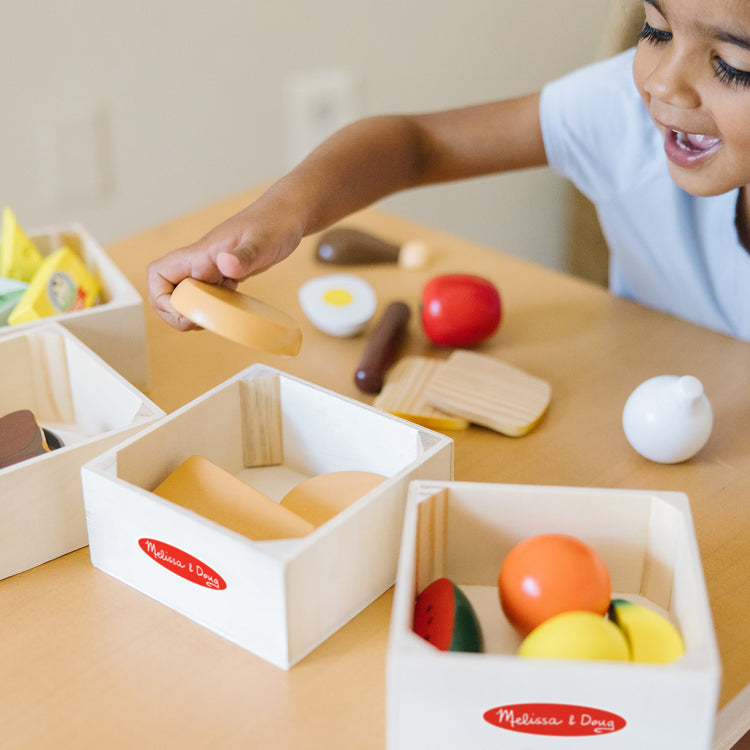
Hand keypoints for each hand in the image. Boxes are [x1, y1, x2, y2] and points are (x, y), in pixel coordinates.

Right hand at [147, 203, 300, 329]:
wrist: (288, 215)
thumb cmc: (274, 224)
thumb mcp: (263, 243)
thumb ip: (244, 255)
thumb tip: (225, 265)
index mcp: (200, 254)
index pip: (158, 274)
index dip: (162, 298)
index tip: (185, 310)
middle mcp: (200, 262)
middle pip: (168, 291)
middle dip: (177, 313)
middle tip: (201, 322)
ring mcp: (212, 269)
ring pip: (187, 296)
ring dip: (195, 313)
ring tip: (217, 318)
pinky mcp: (225, 275)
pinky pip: (208, 295)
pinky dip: (214, 308)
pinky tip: (232, 307)